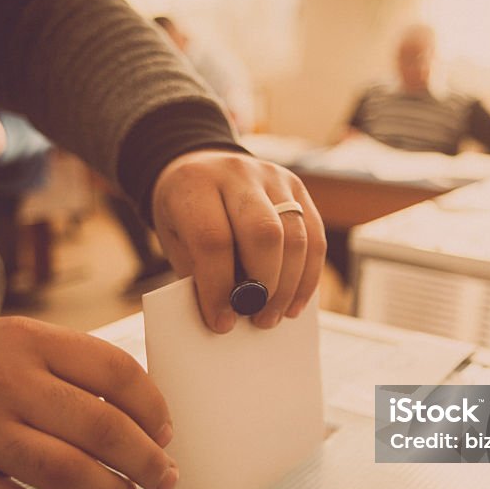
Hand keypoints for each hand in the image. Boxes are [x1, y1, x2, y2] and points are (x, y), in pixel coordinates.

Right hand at [0, 317, 175, 488]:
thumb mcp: (2, 342)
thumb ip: (61, 366)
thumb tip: (134, 411)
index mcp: (25, 341)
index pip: (114, 369)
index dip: (152, 406)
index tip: (166, 431)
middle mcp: (5, 382)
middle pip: (103, 426)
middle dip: (146, 459)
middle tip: (165, 478)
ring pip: (70, 473)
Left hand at [152, 150, 325, 332]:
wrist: (199, 167)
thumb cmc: (185, 212)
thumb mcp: (175, 239)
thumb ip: (199, 272)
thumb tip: (230, 315)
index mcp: (195, 183)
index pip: (213, 239)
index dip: (219, 287)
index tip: (221, 321)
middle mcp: (236, 173)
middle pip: (263, 233)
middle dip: (263, 285)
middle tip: (255, 318)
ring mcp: (272, 176)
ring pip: (295, 236)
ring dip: (289, 287)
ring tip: (273, 315)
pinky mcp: (297, 188)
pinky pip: (314, 236)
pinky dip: (308, 276)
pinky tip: (294, 302)